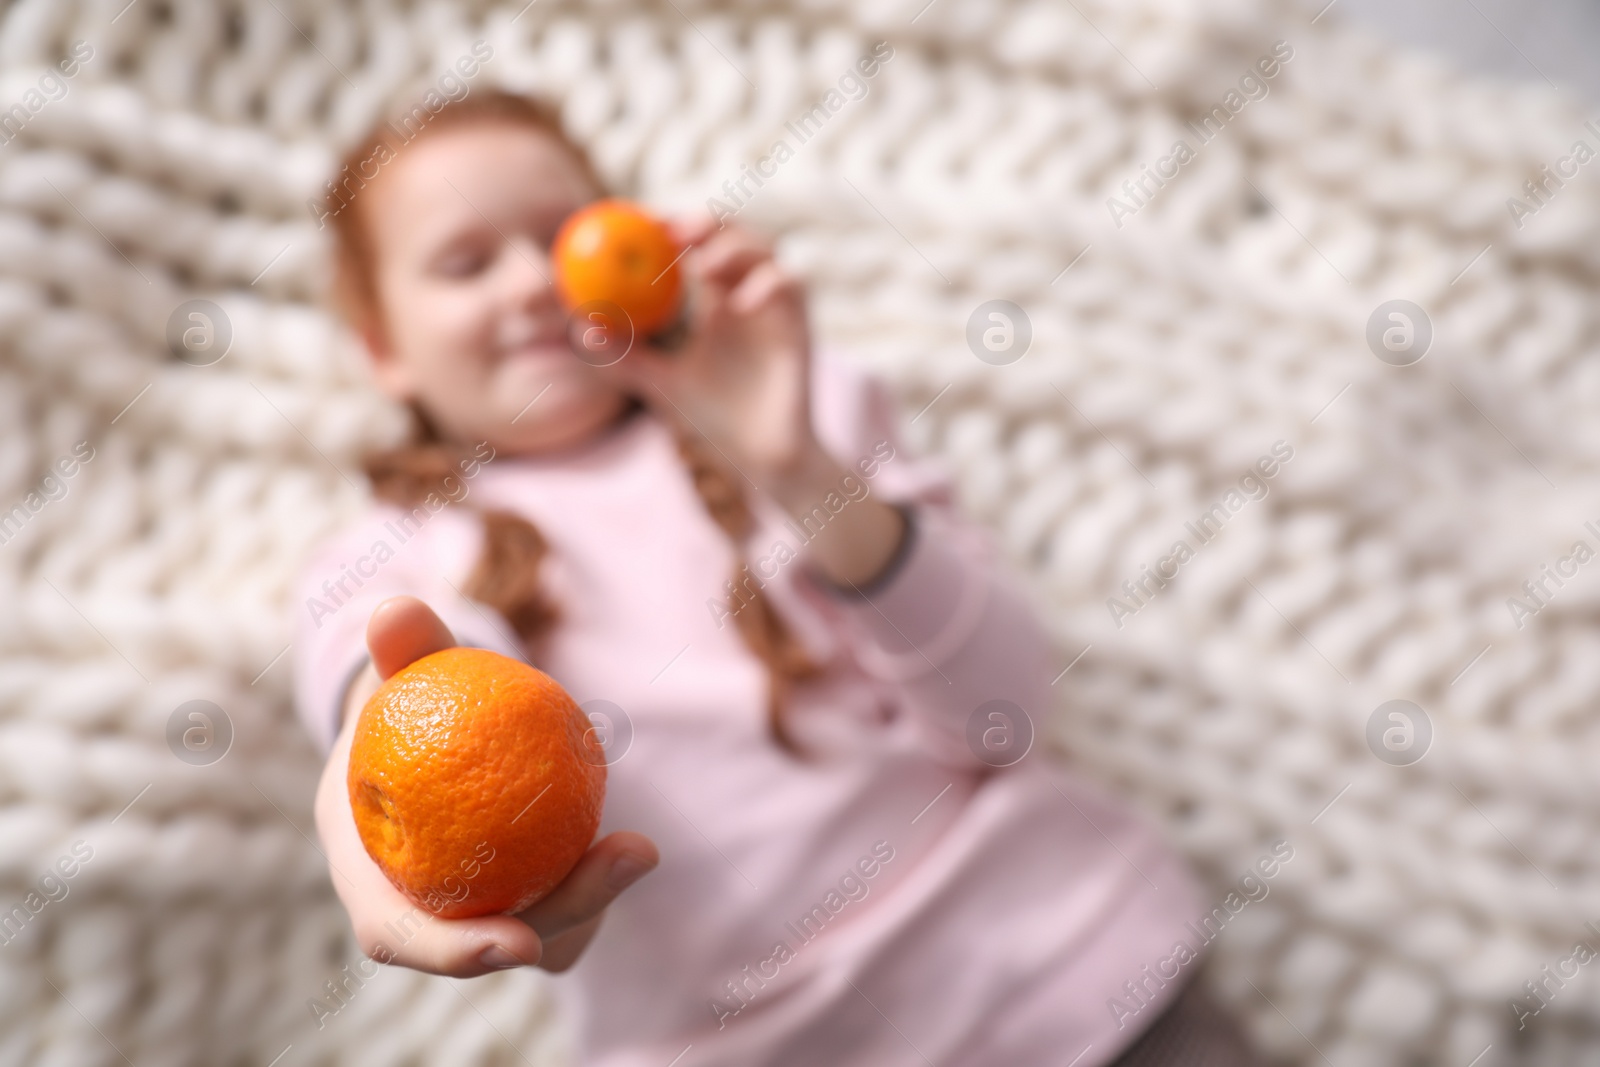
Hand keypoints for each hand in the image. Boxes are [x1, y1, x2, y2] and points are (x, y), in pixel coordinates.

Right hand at [313, 596, 658, 976]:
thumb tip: (397, 608)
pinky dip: (594, 880)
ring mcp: (474, 914)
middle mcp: (420, 911)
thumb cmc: (408, 699)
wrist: (426, 734)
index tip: (516, 943)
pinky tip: (633, 847)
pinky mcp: (520, 905)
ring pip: (540, 935)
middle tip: (621, 862)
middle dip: (561, 919)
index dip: (451, 953)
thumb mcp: (403, 671)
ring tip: (637, 850)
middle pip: (491, 943)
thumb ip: (403, 645)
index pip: (399, 935)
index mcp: (366, 877)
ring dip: (591, 902)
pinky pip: (564, 906)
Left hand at [601, 215, 907, 585]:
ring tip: (704, 266)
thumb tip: (581, 329)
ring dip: (733, 248)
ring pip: (763, 248)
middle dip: (704, 221)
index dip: (669, 225)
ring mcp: (774, 305)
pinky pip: (790, 284)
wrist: (764, 456)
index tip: (638, 221)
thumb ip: (624, 356)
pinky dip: (766, 285)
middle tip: (672, 231)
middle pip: (731, 233)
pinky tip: (738, 306)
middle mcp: (746, 292)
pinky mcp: (799, 322)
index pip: (692, 244)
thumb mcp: (659, 383)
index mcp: (714, 298)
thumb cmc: (715, 418)